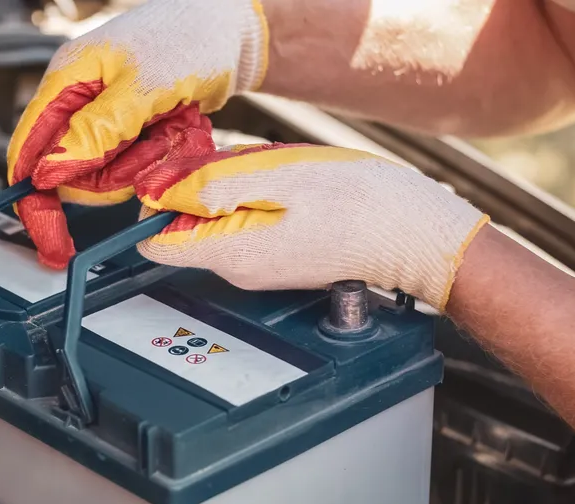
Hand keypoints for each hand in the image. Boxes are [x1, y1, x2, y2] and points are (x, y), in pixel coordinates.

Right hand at [7, 0, 269, 268]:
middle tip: (150, 147)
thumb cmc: (189, 37)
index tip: (51, 238)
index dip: (35, 199)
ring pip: (106, 173)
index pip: (28, 150)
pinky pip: (132, 165)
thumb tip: (50, 171)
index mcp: (66, 80)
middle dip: (112, 174)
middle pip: (71, 172)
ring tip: (170, 128)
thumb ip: (96, 130)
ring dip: (142, 163)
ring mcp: (104, 117)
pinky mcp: (129, 129)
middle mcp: (78, 100)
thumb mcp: (143, 86)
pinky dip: (157, 156)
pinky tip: (176, 128)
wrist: (231, 31)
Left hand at [134, 142, 489, 310]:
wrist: (417, 235)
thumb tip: (162, 193)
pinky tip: (295, 186)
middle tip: (251, 163)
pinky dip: (261, 195)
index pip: (156, 241)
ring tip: (282, 175)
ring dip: (238, 186)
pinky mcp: (278, 255)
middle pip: (188, 222)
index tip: (180, 172)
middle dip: (205, 184)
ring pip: (220, 215)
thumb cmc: (363, 206)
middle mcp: (238, 269)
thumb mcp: (281, 178)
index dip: (157, 201)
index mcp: (232, 254)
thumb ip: (215, 186)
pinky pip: (249, 218)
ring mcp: (259, 266)